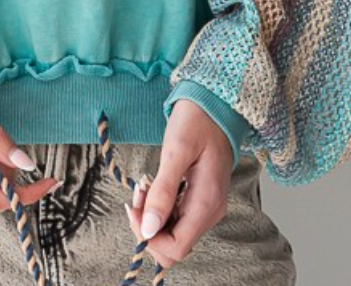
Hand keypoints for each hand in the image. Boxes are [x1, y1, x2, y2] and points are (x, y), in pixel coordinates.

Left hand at [124, 99, 233, 271]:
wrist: (215, 103)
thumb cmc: (197, 121)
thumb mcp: (176, 150)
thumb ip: (164, 191)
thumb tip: (149, 229)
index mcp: (207, 203)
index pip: (177, 247)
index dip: (150, 237)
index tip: (134, 208)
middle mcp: (210, 212)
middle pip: (174, 246)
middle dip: (148, 227)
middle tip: (138, 195)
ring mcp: (206, 207)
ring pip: (173, 233)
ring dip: (152, 216)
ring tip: (144, 186)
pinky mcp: (200, 199)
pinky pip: (177, 218)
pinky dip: (160, 208)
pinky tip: (153, 186)